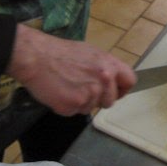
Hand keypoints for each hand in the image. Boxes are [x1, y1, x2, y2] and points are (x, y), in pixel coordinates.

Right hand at [7, 24, 136, 115]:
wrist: (36, 57)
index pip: (130, 81)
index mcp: (109, 64)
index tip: (115, 92)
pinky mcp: (74, 105)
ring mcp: (90, 94)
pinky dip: (67, 106)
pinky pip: (75, 112)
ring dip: (81, 102)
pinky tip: (59, 92)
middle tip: (83, 89)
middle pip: (111, 100)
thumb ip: (105, 67)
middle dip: (99, 99)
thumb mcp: (90, 53)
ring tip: (68, 87)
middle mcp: (104, 79)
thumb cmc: (60, 53)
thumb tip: (112, 78)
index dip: (122, 89)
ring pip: (91, 108)